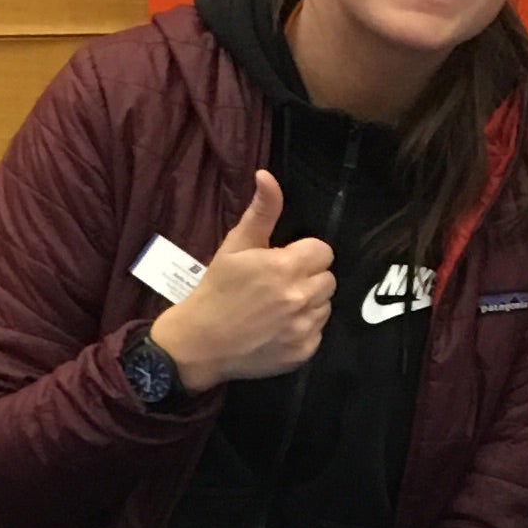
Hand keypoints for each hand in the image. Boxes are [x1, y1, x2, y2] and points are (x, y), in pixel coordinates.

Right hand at [149, 174, 334, 390]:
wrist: (199, 344)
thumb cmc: (215, 290)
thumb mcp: (234, 246)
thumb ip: (261, 211)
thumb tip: (267, 176)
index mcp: (285, 267)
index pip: (323, 251)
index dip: (304, 253)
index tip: (285, 260)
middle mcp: (300, 297)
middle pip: (328, 278)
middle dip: (308, 276)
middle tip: (280, 283)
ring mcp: (304, 327)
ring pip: (325, 305)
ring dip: (309, 302)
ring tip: (279, 305)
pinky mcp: (304, 352)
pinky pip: (318, 331)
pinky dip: (304, 328)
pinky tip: (279, 327)